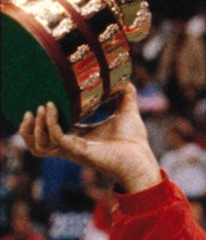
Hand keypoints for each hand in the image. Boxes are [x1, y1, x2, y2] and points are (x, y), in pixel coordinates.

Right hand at [18, 86, 160, 192]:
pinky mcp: (80, 151)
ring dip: (35, 127)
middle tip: (33, 108)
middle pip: (37, 141)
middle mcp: (71, 144)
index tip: (41, 101)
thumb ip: (125, 96)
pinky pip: (56, 138)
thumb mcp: (126, 112)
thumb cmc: (134, 141)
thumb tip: (125, 80)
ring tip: (41, 108)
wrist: (142, 159)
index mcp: (78, 136)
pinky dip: (50, 124)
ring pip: (39, 144)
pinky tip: (51, 109)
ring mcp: (73, 149)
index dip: (41, 119)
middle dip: (29, 127)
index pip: (50, 130)